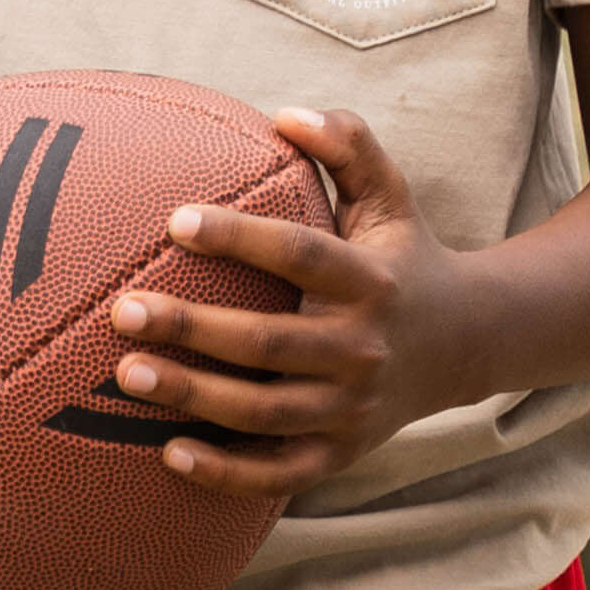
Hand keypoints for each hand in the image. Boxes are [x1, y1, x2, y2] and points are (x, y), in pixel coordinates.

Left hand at [102, 105, 476, 505]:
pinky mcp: (340, 454)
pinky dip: (226, 473)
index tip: (175, 220)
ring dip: (193, 396)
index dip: (238, 238)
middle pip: (268, 343)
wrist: (466, 345)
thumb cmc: (403, 258)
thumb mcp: (390, 196)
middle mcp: (363, 349)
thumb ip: (350, 145)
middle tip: (123, 310)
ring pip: (264, 412)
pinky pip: (279, 474)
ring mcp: (352, 409)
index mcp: (370, 281)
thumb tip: (286, 115)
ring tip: (126, 373)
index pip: (300, 254)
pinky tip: (169, 454)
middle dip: (190, 326)